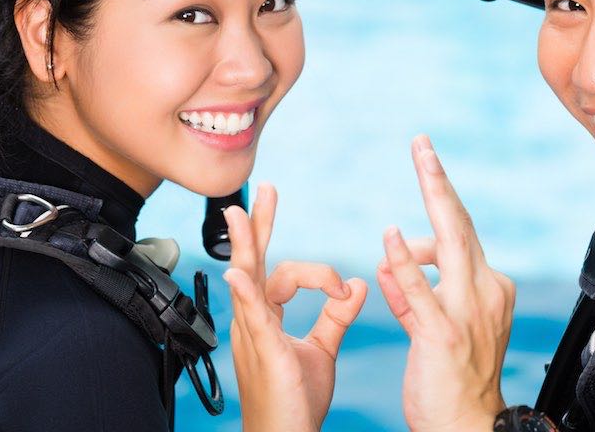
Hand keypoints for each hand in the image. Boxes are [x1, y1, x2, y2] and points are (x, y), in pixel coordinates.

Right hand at [223, 183, 367, 431]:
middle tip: (265, 190)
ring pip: (248, 279)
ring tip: (240, 214)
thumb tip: (355, 284)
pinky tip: (238, 274)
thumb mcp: (322, 350)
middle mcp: (255, 321)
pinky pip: (251, 316)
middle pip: (255, 262)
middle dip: (258, 226)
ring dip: (244, 245)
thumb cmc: (296, 403)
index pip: (282, 274)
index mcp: (268, 319)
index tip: (343, 287)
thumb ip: (336, 316)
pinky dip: (245, 293)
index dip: (317, 273)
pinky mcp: (262, 350)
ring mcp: (253, 334)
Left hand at [377, 135, 513, 431]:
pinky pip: (422, 291)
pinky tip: (391, 236)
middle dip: (439, 180)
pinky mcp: (444, 335)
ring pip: (451, 242)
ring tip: (421, 159)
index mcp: (487, 287)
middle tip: (422, 143)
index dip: (439, 199)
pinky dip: (407, 261)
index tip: (425, 162)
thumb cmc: (452, 380)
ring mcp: (468, 312)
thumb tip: (389, 260)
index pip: (457, 236)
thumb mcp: (433, 327)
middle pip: (459, 224)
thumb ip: (412, 292)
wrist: (468, 427)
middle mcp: (485, 291)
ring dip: (434, 195)